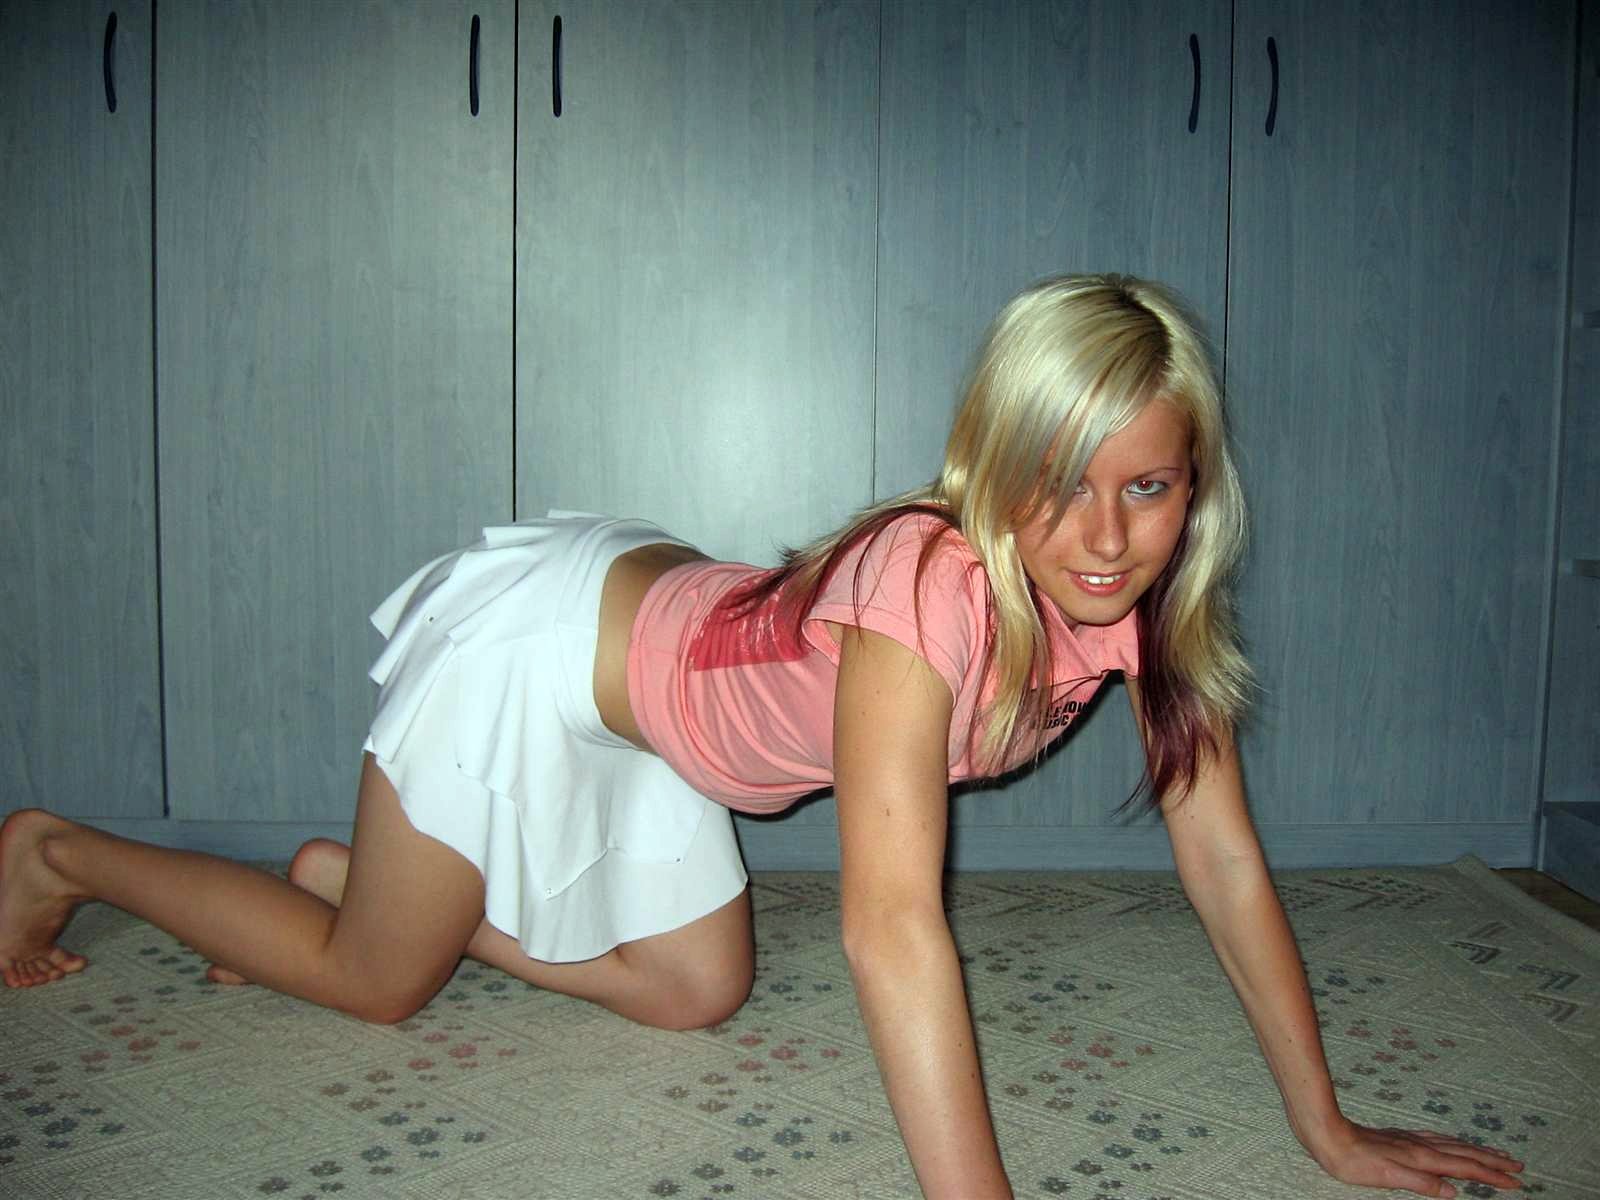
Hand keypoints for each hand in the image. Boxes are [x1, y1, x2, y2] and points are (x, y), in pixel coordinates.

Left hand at [1309, 1118, 1523, 1197]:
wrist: (1328, 1133)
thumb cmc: (1353, 1159)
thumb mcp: (1387, 1177)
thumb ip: (1421, 1184)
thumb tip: (1452, 1192)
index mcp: (1421, 1158)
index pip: (1465, 1167)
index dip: (1491, 1175)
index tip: (1515, 1181)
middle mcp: (1420, 1146)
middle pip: (1465, 1153)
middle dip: (1493, 1161)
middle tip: (1518, 1166)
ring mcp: (1411, 1140)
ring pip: (1453, 1144)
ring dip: (1477, 1150)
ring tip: (1495, 1154)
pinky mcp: (1400, 1138)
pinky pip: (1437, 1139)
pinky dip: (1453, 1143)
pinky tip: (1452, 1144)